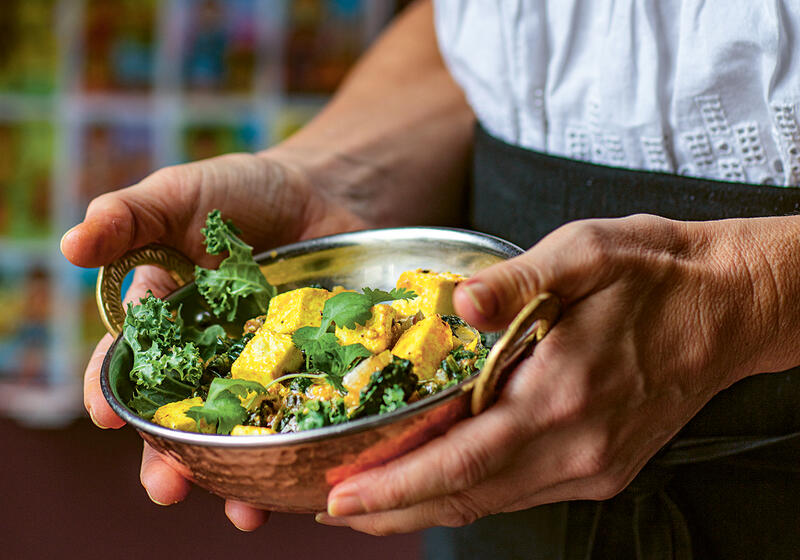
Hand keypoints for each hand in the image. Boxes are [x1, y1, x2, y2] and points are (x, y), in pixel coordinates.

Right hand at [62, 151, 368, 529]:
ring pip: (241, 430)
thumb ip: (128, 216)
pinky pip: (301, 415)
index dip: (112, 391)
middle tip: (167, 489)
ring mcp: (262, 366)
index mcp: (165, 320)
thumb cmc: (241, 192)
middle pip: (182, 417)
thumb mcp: (180, 194)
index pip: (129, 363)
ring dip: (235, 474)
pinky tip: (301, 485)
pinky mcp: (311, 369)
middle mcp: (208, 354)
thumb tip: (71, 245)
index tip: (106, 416)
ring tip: (243, 512)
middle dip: (169, 456)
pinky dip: (299, 449)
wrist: (324, 190)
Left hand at [319, 214, 783, 533]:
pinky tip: (442, 480)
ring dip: (429, 506)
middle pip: (469, 497)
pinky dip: (472, 492)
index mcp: (565, 394)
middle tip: (337, 510)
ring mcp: (594, 464)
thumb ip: (518, 280)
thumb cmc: (657, 271)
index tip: (342, 496)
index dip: (396, 484)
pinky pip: (522, 490)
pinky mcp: (604, 466)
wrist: (732, 304)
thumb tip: (460, 303)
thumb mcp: (586, 252)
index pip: (463, 460)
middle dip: (397, 509)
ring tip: (375, 502)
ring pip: (494, 501)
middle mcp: (578, 445)